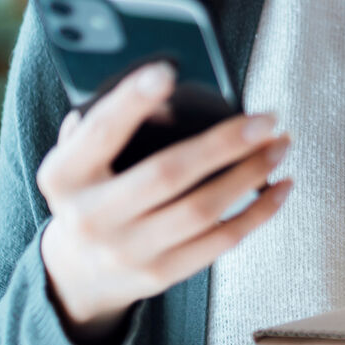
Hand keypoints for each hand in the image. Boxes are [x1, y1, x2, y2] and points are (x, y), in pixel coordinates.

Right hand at [36, 61, 292, 344]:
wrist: (77, 273)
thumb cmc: (90, 194)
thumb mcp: (77, 160)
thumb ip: (105, 127)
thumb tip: (161, 92)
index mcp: (65, 176)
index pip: (100, 132)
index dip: (131, 101)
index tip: (166, 70)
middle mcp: (92, 217)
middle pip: (167, 174)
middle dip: (223, 143)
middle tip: (265, 119)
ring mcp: (127, 250)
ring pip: (201, 209)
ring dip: (250, 174)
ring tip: (279, 145)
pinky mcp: (160, 274)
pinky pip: (219, 242)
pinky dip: (257, 213)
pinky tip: (280, 187)